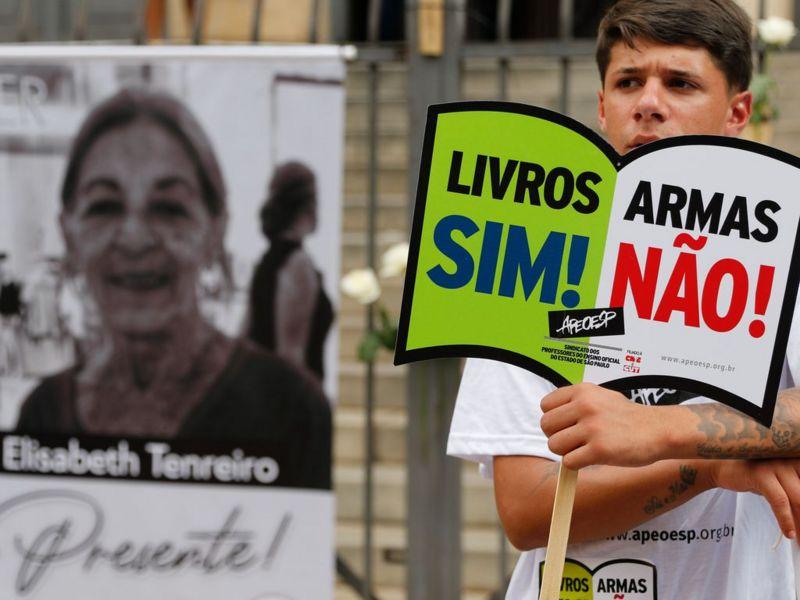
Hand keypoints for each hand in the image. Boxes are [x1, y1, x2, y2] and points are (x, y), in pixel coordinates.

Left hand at [540, 383, 677, 468]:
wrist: (658, 430)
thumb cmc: (628, 416)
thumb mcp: (600, 396)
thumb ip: (576, 402)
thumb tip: (551, 415)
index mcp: (583, 391)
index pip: (545, 405)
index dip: (553, 418)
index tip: (566, 425)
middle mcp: (585, 406)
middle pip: (546, 425)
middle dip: (556, 435)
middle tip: (574, 440)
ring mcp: (592, 428)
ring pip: (554, 444)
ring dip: (566, 451)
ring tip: (584, 449)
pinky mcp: (599, 450)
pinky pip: (568, 462)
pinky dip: (576, 464)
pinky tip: (591, 458)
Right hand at [711, 458, 799, 539]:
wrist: (724, 469)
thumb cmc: (760, 478)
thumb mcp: (785, 485)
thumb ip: (799, 496)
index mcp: (799, 462)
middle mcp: (792, 460)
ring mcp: (777, 465)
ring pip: (798, 500)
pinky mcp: (762, 474)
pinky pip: (779, 501)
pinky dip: (786, 520)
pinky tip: (789, 534)